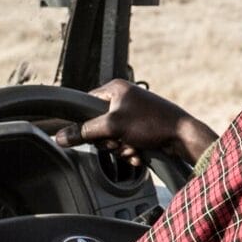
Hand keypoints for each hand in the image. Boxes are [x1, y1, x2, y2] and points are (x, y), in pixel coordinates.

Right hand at [54, 79, 217, 166]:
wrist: (182, 136)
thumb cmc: (152, 123)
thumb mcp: (113, 126)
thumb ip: (84, 131)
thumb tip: (59, 137)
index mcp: (116, 89)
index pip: (86, 104)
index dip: (85, 122)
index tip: (87, 135)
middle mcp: (124, 99)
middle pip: (98, 125)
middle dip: (108, 140)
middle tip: (118, 140)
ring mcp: (134, 115)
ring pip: (112, 138)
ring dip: (120, 148)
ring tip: (133, 146)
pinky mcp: (142, 129)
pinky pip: (125, 144)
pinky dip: (130, 151)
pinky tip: (140, 152)